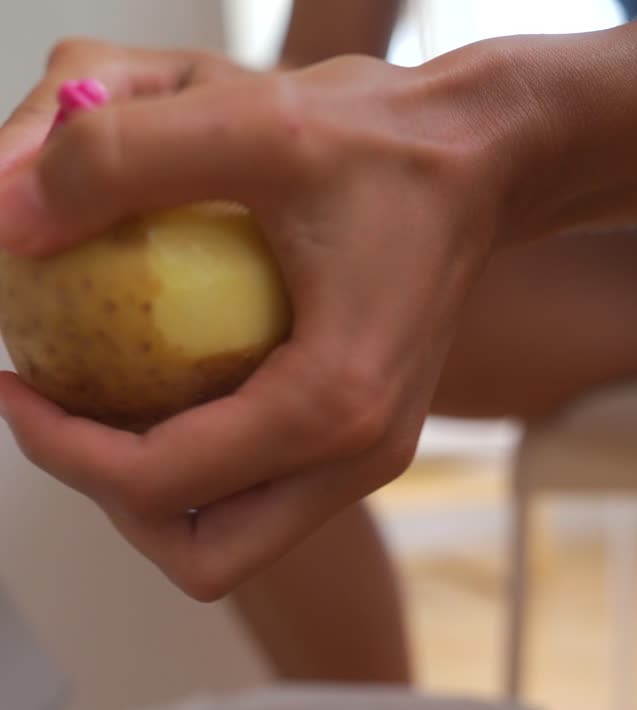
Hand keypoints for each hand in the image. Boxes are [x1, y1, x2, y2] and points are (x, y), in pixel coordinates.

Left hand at [0, 39, 500, 598]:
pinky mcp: (363, 446)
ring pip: (232, 542)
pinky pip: (260, 500)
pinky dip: (197, 472)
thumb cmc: (385, 141)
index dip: (60, 449)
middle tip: (65, 419)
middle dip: (112, 503)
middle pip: (202, 558)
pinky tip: (166, 391)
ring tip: (106, 410)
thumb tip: (9, 220)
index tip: (13, 387)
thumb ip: (119, 158)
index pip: (160, 487)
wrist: (485, 162)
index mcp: (331, 407)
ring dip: (154, 498)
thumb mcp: (251, 121)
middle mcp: (355, 458)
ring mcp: (366, 462)